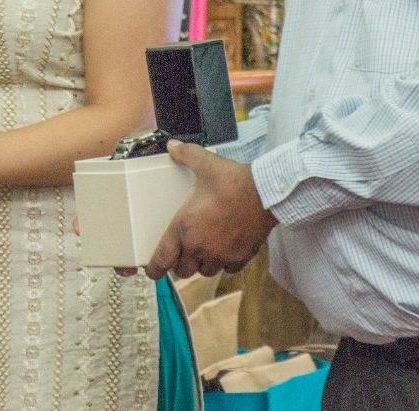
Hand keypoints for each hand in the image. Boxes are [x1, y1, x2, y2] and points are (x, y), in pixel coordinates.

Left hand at [145, 141, 275, 280]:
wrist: (266, 193)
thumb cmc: (233, 181)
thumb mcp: (205, 163)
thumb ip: (185, 155)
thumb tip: (172, 146)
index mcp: (184, 227)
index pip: (162, 259)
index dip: (155, 269)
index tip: (153, 271)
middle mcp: (200, 246)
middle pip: (183, 270)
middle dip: (180, 264)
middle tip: (182, 254)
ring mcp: (221, 255)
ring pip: (206, 271)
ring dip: (203, 264)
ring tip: (204, 251)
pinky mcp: (240, 257)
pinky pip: (228, 269)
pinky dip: (225, 263)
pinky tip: (226, 250)